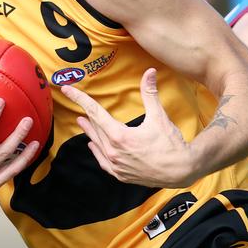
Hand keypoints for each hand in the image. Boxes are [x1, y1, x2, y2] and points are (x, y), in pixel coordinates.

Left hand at [61, 68, 194, 188]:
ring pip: (97, 144)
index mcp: (120, 136)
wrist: (181, 171)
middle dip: (87, 115)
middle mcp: (114, 151)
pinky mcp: (121, 175)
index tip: (66, 90)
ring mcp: (116, 165)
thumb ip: (150, 94)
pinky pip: (102, 161)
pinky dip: (97, 151)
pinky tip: (93, 146)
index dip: (79, 98)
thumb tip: (149, 72)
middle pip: (95, 128)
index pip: (94, 112)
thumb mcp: (159, 117)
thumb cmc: (171, 144)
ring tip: (82, 122)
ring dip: (89, 132)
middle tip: (78, 105)